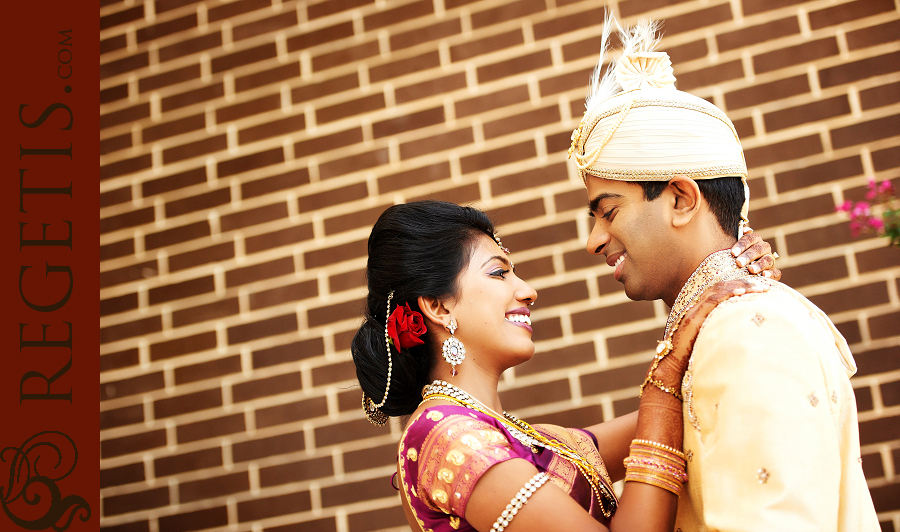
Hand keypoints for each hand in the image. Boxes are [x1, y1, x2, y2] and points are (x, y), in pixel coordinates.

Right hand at [654, 279, 769, 385]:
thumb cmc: (692, 359)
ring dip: (740, 286)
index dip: (740, 286)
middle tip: (765, 284)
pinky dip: (727, 294)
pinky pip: (711, 301)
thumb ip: (722, 332)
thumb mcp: (711, 341)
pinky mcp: (692, 318)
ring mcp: (693, 312)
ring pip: (718, 291)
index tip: (759, 288)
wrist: (673, 367)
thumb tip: (743, 334)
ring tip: (758, 286)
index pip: (721, 292)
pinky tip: (741, 291)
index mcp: (700, 311)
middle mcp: (696, 308)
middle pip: (721, 287)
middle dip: (744, 283)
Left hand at [732, 230, 780, 279]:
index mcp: (754, 240)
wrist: (743, 270)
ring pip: (768, 260)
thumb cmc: (736, 257)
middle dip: (748, 256)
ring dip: (759, 264)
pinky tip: (764, 275)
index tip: (733, 253)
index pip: (750, 238)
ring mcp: (770, 260)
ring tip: (750, 269)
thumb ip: (735, 237)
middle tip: (739, 263)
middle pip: (758, 249)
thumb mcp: (734, 249)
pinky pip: (776, 272)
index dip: (742, 245)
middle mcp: (764, 248)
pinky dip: (771, 274)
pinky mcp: (773, 272)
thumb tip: (745, 230)